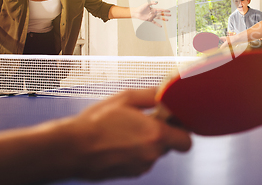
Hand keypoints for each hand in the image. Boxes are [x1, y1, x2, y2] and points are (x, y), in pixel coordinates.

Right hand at [69, 88, 191, 179]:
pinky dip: (138, 151)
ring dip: (150, 142)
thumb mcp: (126, 98)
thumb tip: (167, 92)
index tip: (174, 120)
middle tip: (150, 120)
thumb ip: (153, 95)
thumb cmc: (96, 123)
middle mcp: (152, 154)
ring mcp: (141, 166)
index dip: (182, 129)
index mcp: (156, 134)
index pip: (186, 140)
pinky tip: (121, 141)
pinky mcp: (131, 173)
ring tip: (129, 130)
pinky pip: (143, 160)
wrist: (71, 149)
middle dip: (166, 133)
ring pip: (156, 152)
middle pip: (172, 145)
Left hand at [131, 1, 169, 26]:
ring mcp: (152, 17)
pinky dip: (158, 24)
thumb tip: (157, 2)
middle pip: (161, 14)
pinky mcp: (149, 20)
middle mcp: (153, 13)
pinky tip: (161, 26)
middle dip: (166, 14)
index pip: (161, 10)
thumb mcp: (146, 4)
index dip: (165, 10)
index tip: (169, 11)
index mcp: (153, 9)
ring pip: (159, 18)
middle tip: (170, 15)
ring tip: (167, 20)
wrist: (136, 12)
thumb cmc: (141, 7)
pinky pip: (154, 22)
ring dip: (163, 19)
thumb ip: (152, 2)